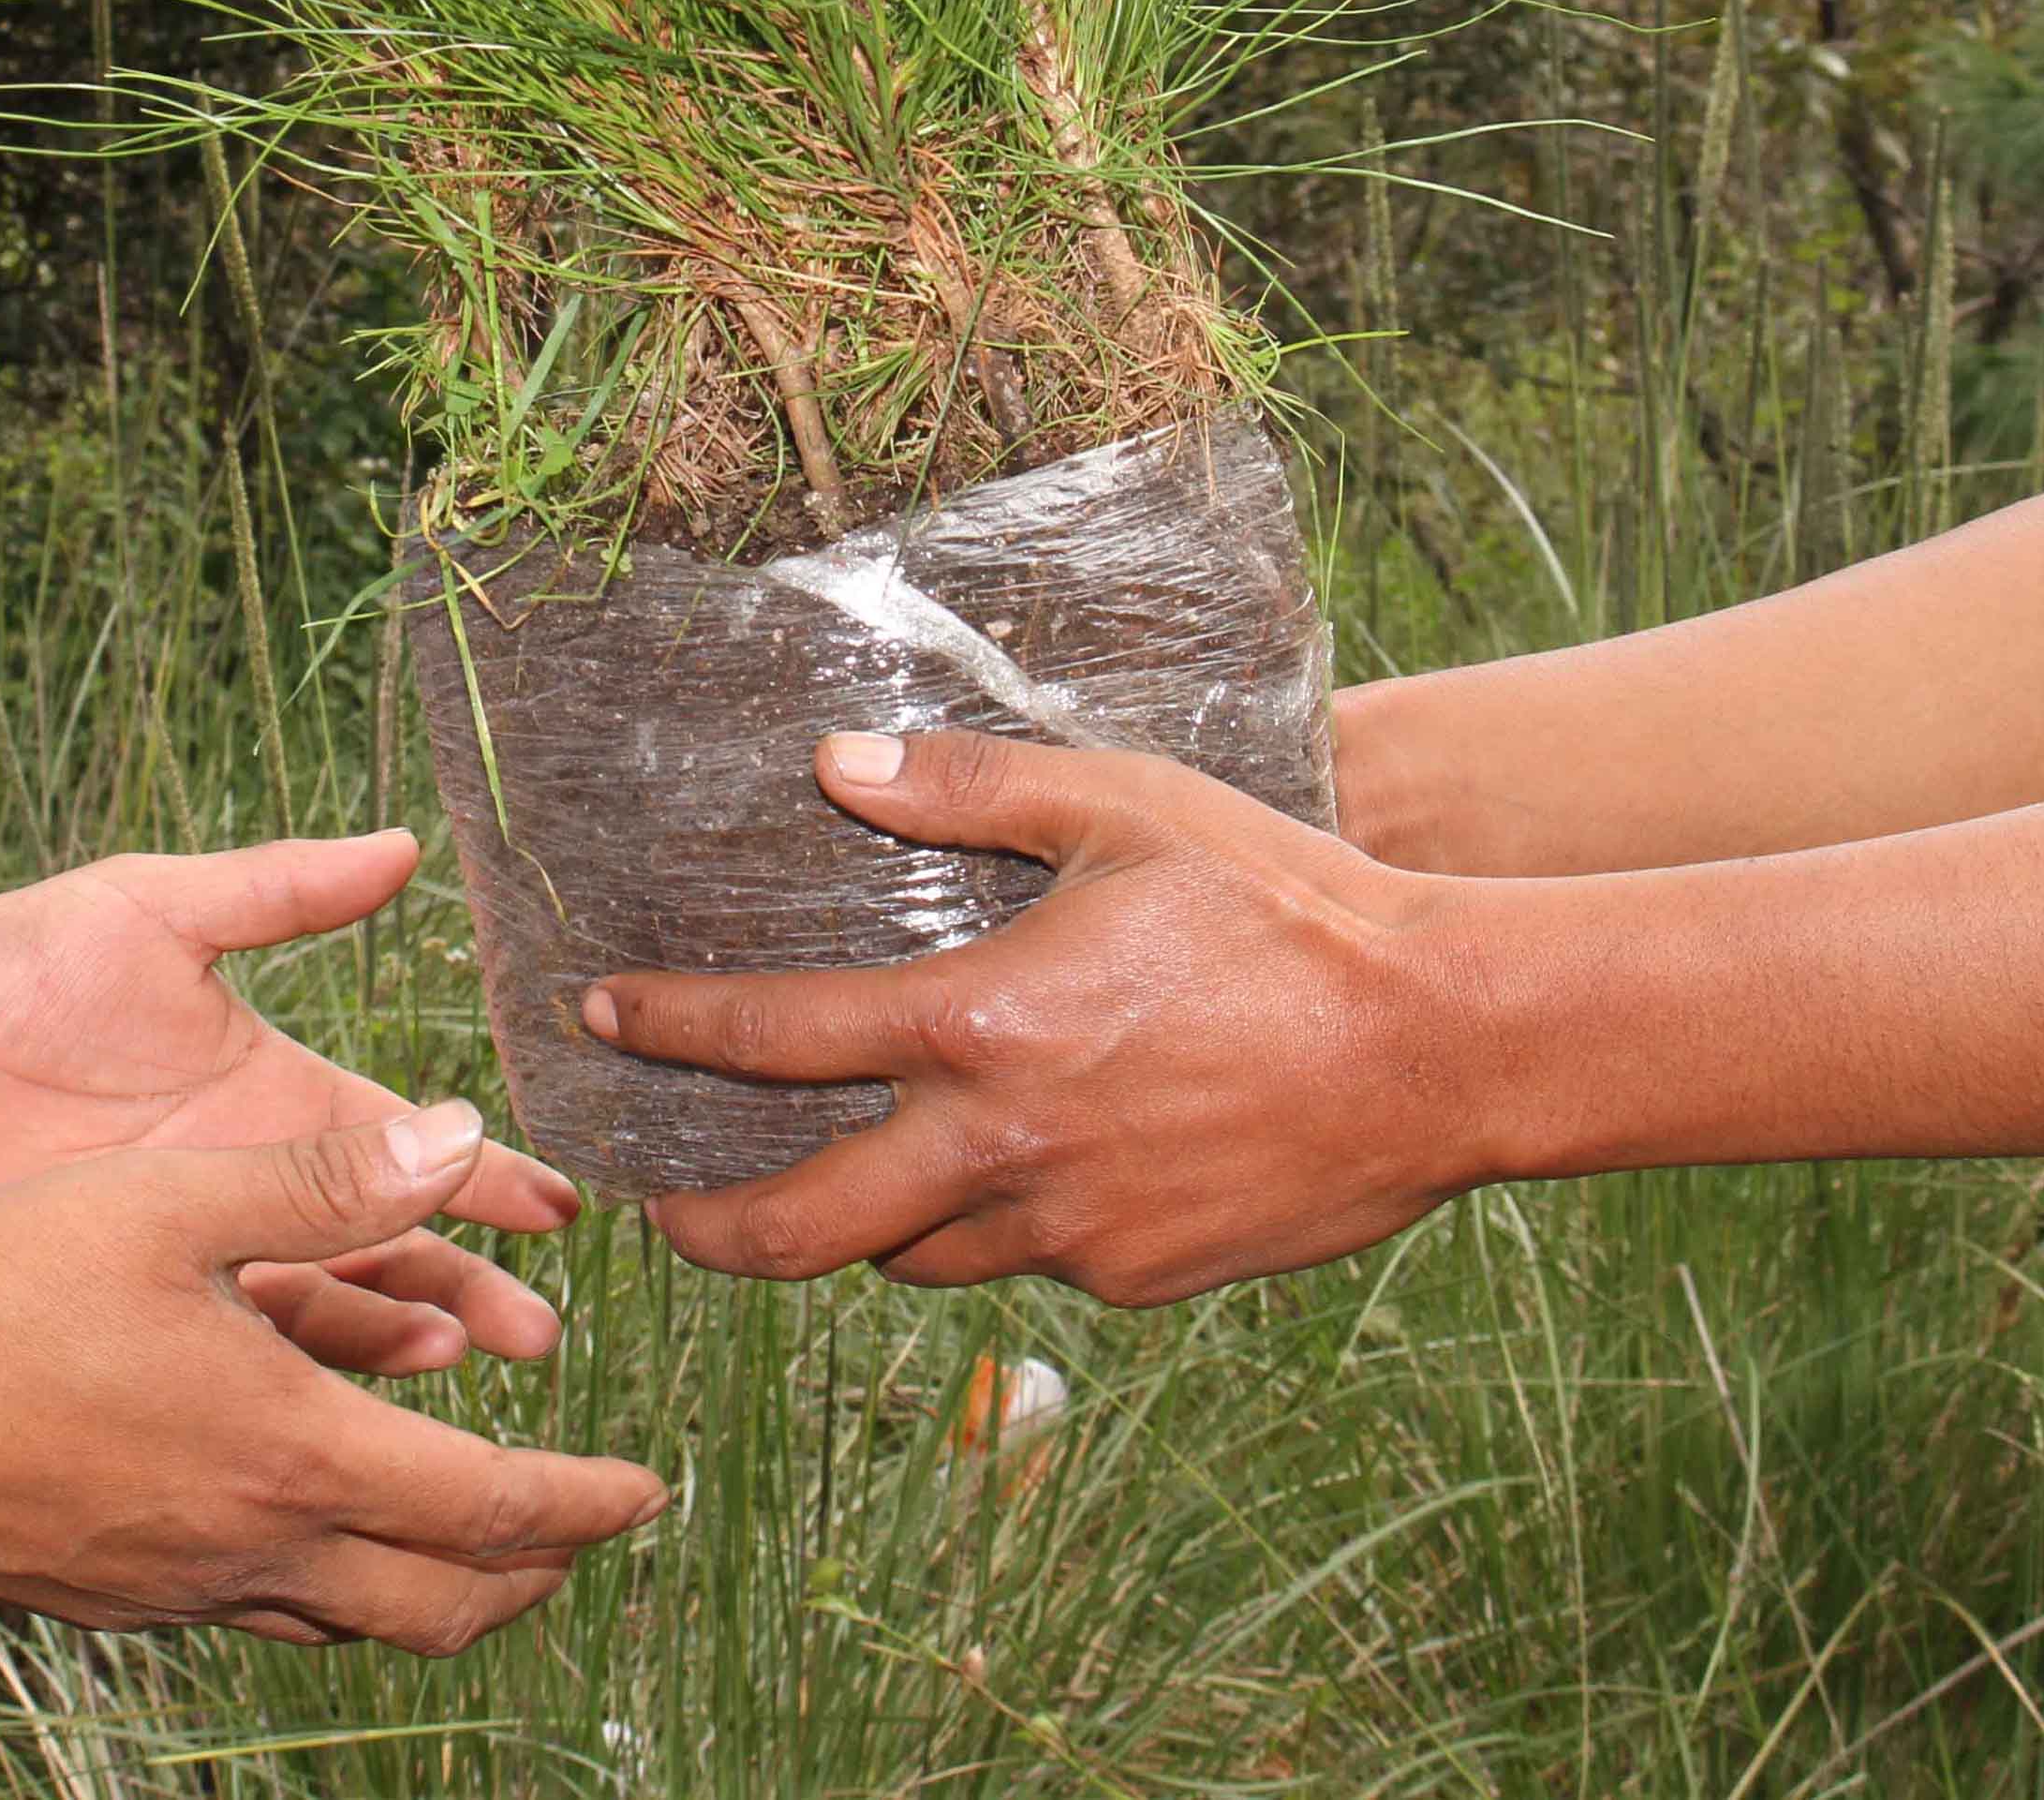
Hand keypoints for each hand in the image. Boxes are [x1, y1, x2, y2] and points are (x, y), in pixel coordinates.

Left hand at [0, 829, 577, 1370]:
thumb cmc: (10, 963)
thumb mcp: (152, 908)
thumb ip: (275, 888)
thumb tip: (403, 846)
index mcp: (277, 1095)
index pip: (406, 1140)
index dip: (483, 1168)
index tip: (563, 1204)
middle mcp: (252, 1180)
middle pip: (387, 1242)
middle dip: (467, 1282)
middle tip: (536, 1331)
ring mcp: (191, 1247)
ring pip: (321, 1308)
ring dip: (393, 1334)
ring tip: (455, 1357)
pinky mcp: (123, 1296)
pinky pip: (224, 1351)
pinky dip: (289, 1372)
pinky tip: (337, 1393)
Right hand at [0, 1102, 668, 1650]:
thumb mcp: (171, 1200)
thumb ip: (326, 1176)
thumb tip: (459, 1135)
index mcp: (292, 1447)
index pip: (489, 1509)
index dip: (585, 1502)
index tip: (645, 1489)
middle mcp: (252, 1544)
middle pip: (444, 1603)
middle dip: (536, 1574)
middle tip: (585, 1530)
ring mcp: (179, 1587)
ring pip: (354, 1623)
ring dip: (439, 1589)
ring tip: (475, 1542)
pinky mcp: (114, 1597)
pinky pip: (265, 1613)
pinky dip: (333, 1587)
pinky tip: (315, 1534)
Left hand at [586, 731, 1475, 1305]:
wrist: (1442, 1043)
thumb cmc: (1285, 904)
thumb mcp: (1123, 806)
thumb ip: (969, 786)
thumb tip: (841, 763)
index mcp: (979, 1025)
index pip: (770, 1039)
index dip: (665, 1030)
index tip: (601, 1022)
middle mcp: (1002, 1147)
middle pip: (799, 1228)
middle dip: (708, 1229)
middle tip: (662, 1213)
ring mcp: (1071, 1232)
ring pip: (914, 1259)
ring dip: (864, 1228)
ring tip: (846, 1185)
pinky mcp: (1137, 1281)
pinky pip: (1030, 1265)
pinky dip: (1000, 1227)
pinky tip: (1027, 1171)